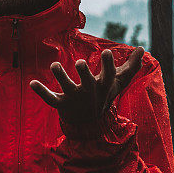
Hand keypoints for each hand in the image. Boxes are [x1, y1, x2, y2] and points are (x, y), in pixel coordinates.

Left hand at [29, 46, 144, 124]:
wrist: (89, 123)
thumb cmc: (103, 95)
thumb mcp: (117, 82)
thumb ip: (130, 66)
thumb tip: (142, 49)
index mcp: (103, 86)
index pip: (108, 75)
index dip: (108, 65)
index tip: (106, 52)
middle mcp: (89, 92)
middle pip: (87, 82)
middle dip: (84, 73)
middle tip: (81, 62)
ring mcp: (74, 99)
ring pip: (67, 88)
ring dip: (60, 76)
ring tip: (54, 65)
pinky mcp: (61, 104)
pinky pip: (50, 98)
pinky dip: (41, 91)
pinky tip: (32, 83)